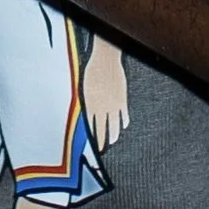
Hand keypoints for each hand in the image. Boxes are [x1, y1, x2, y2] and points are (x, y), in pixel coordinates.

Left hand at [83, 33, 131, 148]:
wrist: (106, 58)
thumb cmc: (92, 69)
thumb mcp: (85, 87)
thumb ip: (88, 101)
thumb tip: (88, 114)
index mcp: (90, 103)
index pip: (92, 126)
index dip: (92, 136)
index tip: (93, 145)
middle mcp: (102, 106)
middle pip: (102, 128)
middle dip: (102, 140)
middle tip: (101, 149)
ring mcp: (114, 103)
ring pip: (114, 124)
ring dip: (114, 134)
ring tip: (113, 140)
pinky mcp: (122, 99)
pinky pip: (124, 114)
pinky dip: (124, 121)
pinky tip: (123, 125)